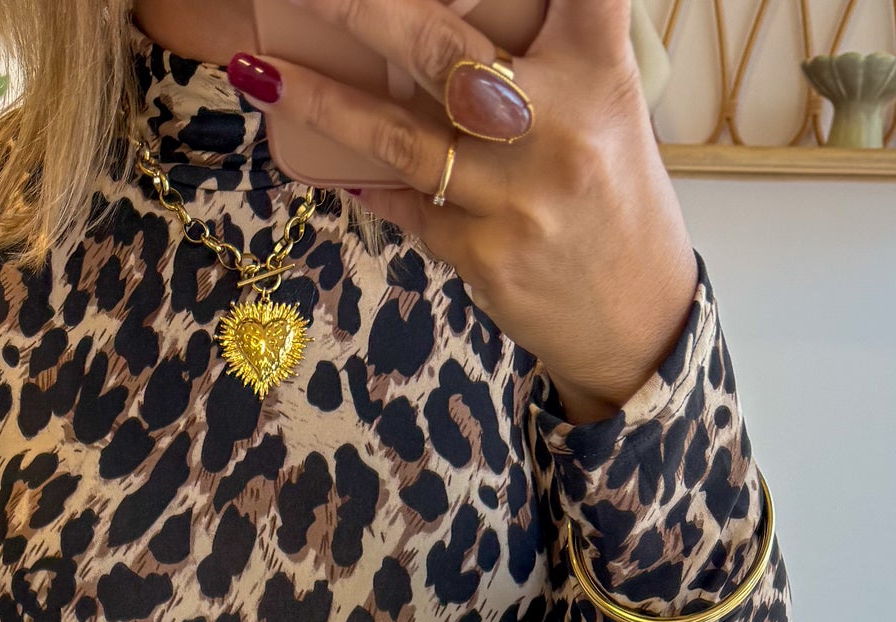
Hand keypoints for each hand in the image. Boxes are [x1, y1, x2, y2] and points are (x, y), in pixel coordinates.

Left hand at [230, 0, 697, 420]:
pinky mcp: (483, 254)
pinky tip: (326, 165)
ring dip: (321, 101)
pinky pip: (407, 203)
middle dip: (363, 9)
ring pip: (399, 137)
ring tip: (259, 68)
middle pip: (442, 49)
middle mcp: (557, 127)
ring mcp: (515, 197)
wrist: (635, 316)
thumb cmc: (610, 190)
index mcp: (599, 71)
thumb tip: (443, 23)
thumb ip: (546, 48)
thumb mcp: (604, 100)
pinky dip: (366, 179)